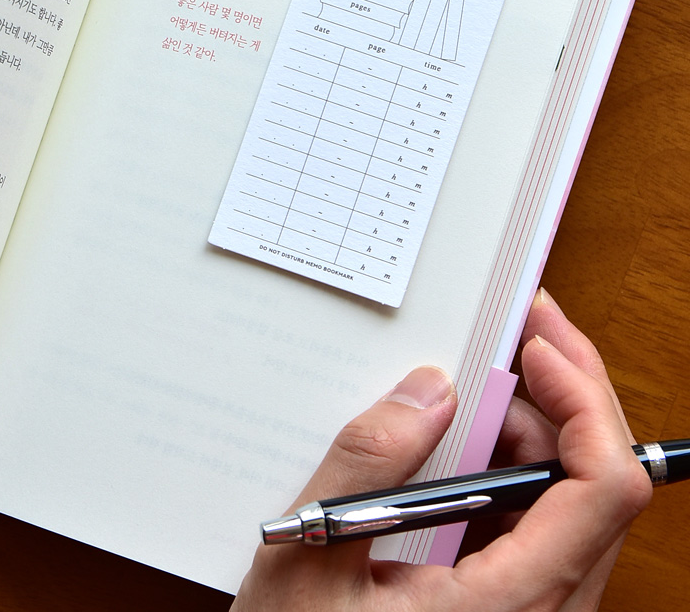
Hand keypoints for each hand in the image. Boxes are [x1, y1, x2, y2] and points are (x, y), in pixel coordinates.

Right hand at [231, 289, 651, 610]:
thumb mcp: (312, 560)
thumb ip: (367, 469)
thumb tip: (429, 388)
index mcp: (509, 606)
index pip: (603, 489)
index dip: (585, 401)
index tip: (536, 344)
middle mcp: (542, 611)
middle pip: (599, 483)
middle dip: (562, 394)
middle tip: (514, 333)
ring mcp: (530, 609)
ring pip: (573, 500)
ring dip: (533, 428)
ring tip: (474, 382)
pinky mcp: (510, 604)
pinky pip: (539, 522)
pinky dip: (511, 465)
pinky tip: (464, 436)